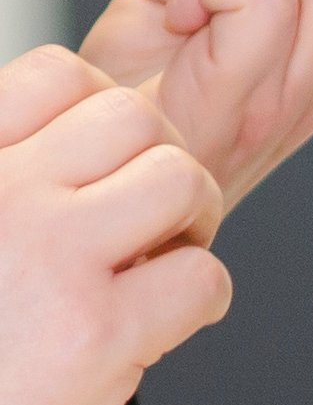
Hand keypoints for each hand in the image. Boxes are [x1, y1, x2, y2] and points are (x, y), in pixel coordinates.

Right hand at [0, 49, 227, 404]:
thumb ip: (17, 185)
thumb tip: (91, 144)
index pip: (57, 74)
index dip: (106, 113)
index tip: (107, 168)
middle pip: (135, 118)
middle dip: (167, 163)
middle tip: (153, 221)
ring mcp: (49, 255)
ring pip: (182, 180)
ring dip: (194, 223)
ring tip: (160, 264)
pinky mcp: (99, 330)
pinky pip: (203, 275)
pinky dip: (203, 299)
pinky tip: (165, 323)